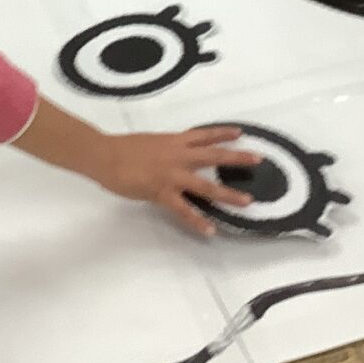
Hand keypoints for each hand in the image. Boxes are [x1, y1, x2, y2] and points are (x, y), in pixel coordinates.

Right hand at [13, 99, 260, 235]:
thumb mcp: (149, 142)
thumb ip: (165, 149)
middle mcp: (178, 155)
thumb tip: (173, 153)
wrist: (104, 154)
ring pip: (206, 185)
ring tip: (247, 201)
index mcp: (173, 141)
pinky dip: (197, 220)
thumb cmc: (121, 148)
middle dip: (237, 158)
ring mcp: (172, 174)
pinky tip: (210, 230)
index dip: (223, 133)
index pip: (203, 134)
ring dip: (228, 193)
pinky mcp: (162, 192)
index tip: (241, 132)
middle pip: (214, 156)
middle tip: (259, 159)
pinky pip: (183, 209)